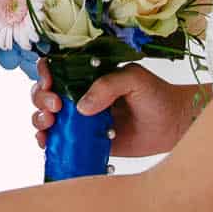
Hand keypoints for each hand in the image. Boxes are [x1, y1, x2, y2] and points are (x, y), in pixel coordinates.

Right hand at [31, 61, 202, 156]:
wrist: (173, 125)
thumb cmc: (156, 95)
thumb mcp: (134, 79)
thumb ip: (108, 86)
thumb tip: (81, 107)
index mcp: (87, 75)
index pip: (56, 69)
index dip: (45, 74)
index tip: (50, 83)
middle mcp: (79, 95)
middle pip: (45, 93)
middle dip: (41, 99)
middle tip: (56, 107)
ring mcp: (80, 119)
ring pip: (46, 117)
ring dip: (39, 120)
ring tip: (50, 125)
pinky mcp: (85, 140)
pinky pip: (60, 141)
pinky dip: (47, 141)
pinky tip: (48, 142)